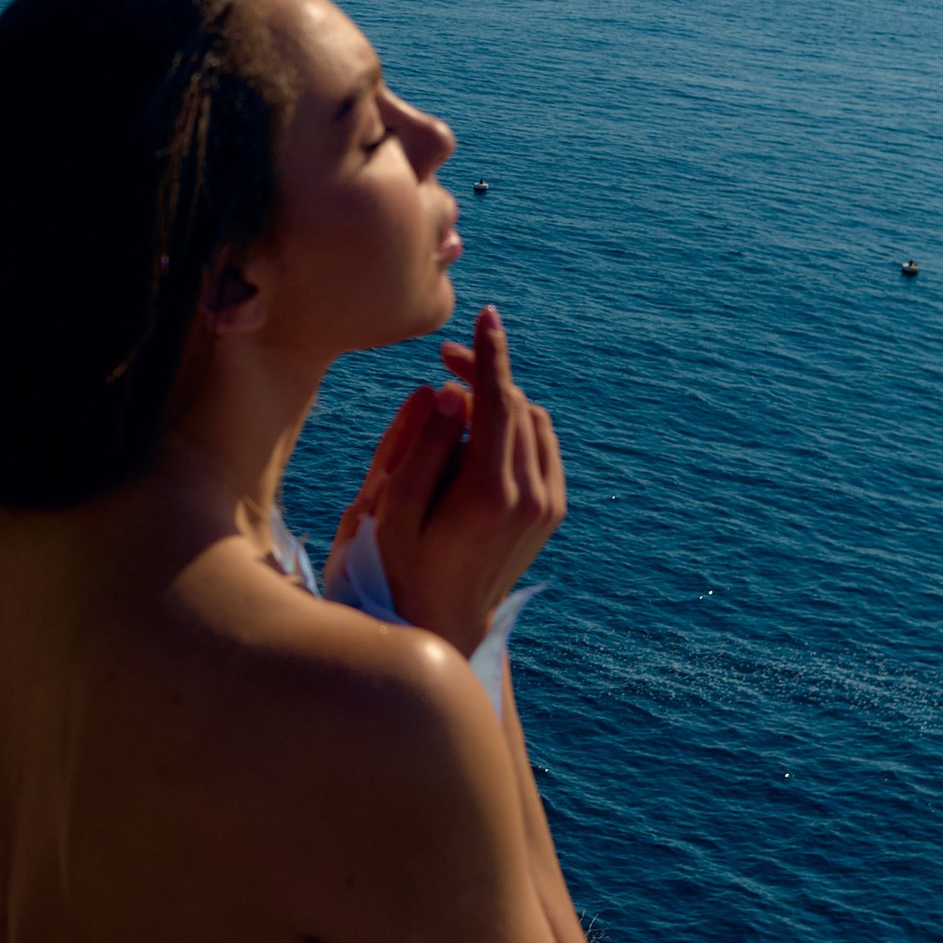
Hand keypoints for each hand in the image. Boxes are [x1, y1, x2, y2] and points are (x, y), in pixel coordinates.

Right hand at [331, 304, 565, 657]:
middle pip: (515, 405)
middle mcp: (529, 496)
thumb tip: (449, 393)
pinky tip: (480, 436)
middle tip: (443, 361)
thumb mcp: (390, 509)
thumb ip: (420, 446)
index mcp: (488, 493)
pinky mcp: (552, 512)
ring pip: (533, 421)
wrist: (443, 625)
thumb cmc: (399, 567)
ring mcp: (547, 506)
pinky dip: (516, 427)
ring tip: (456, 404)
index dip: (489, 354)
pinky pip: (541, 446)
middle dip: (484, 373)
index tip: (485, 316)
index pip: (497, 401)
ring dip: (500, 400)